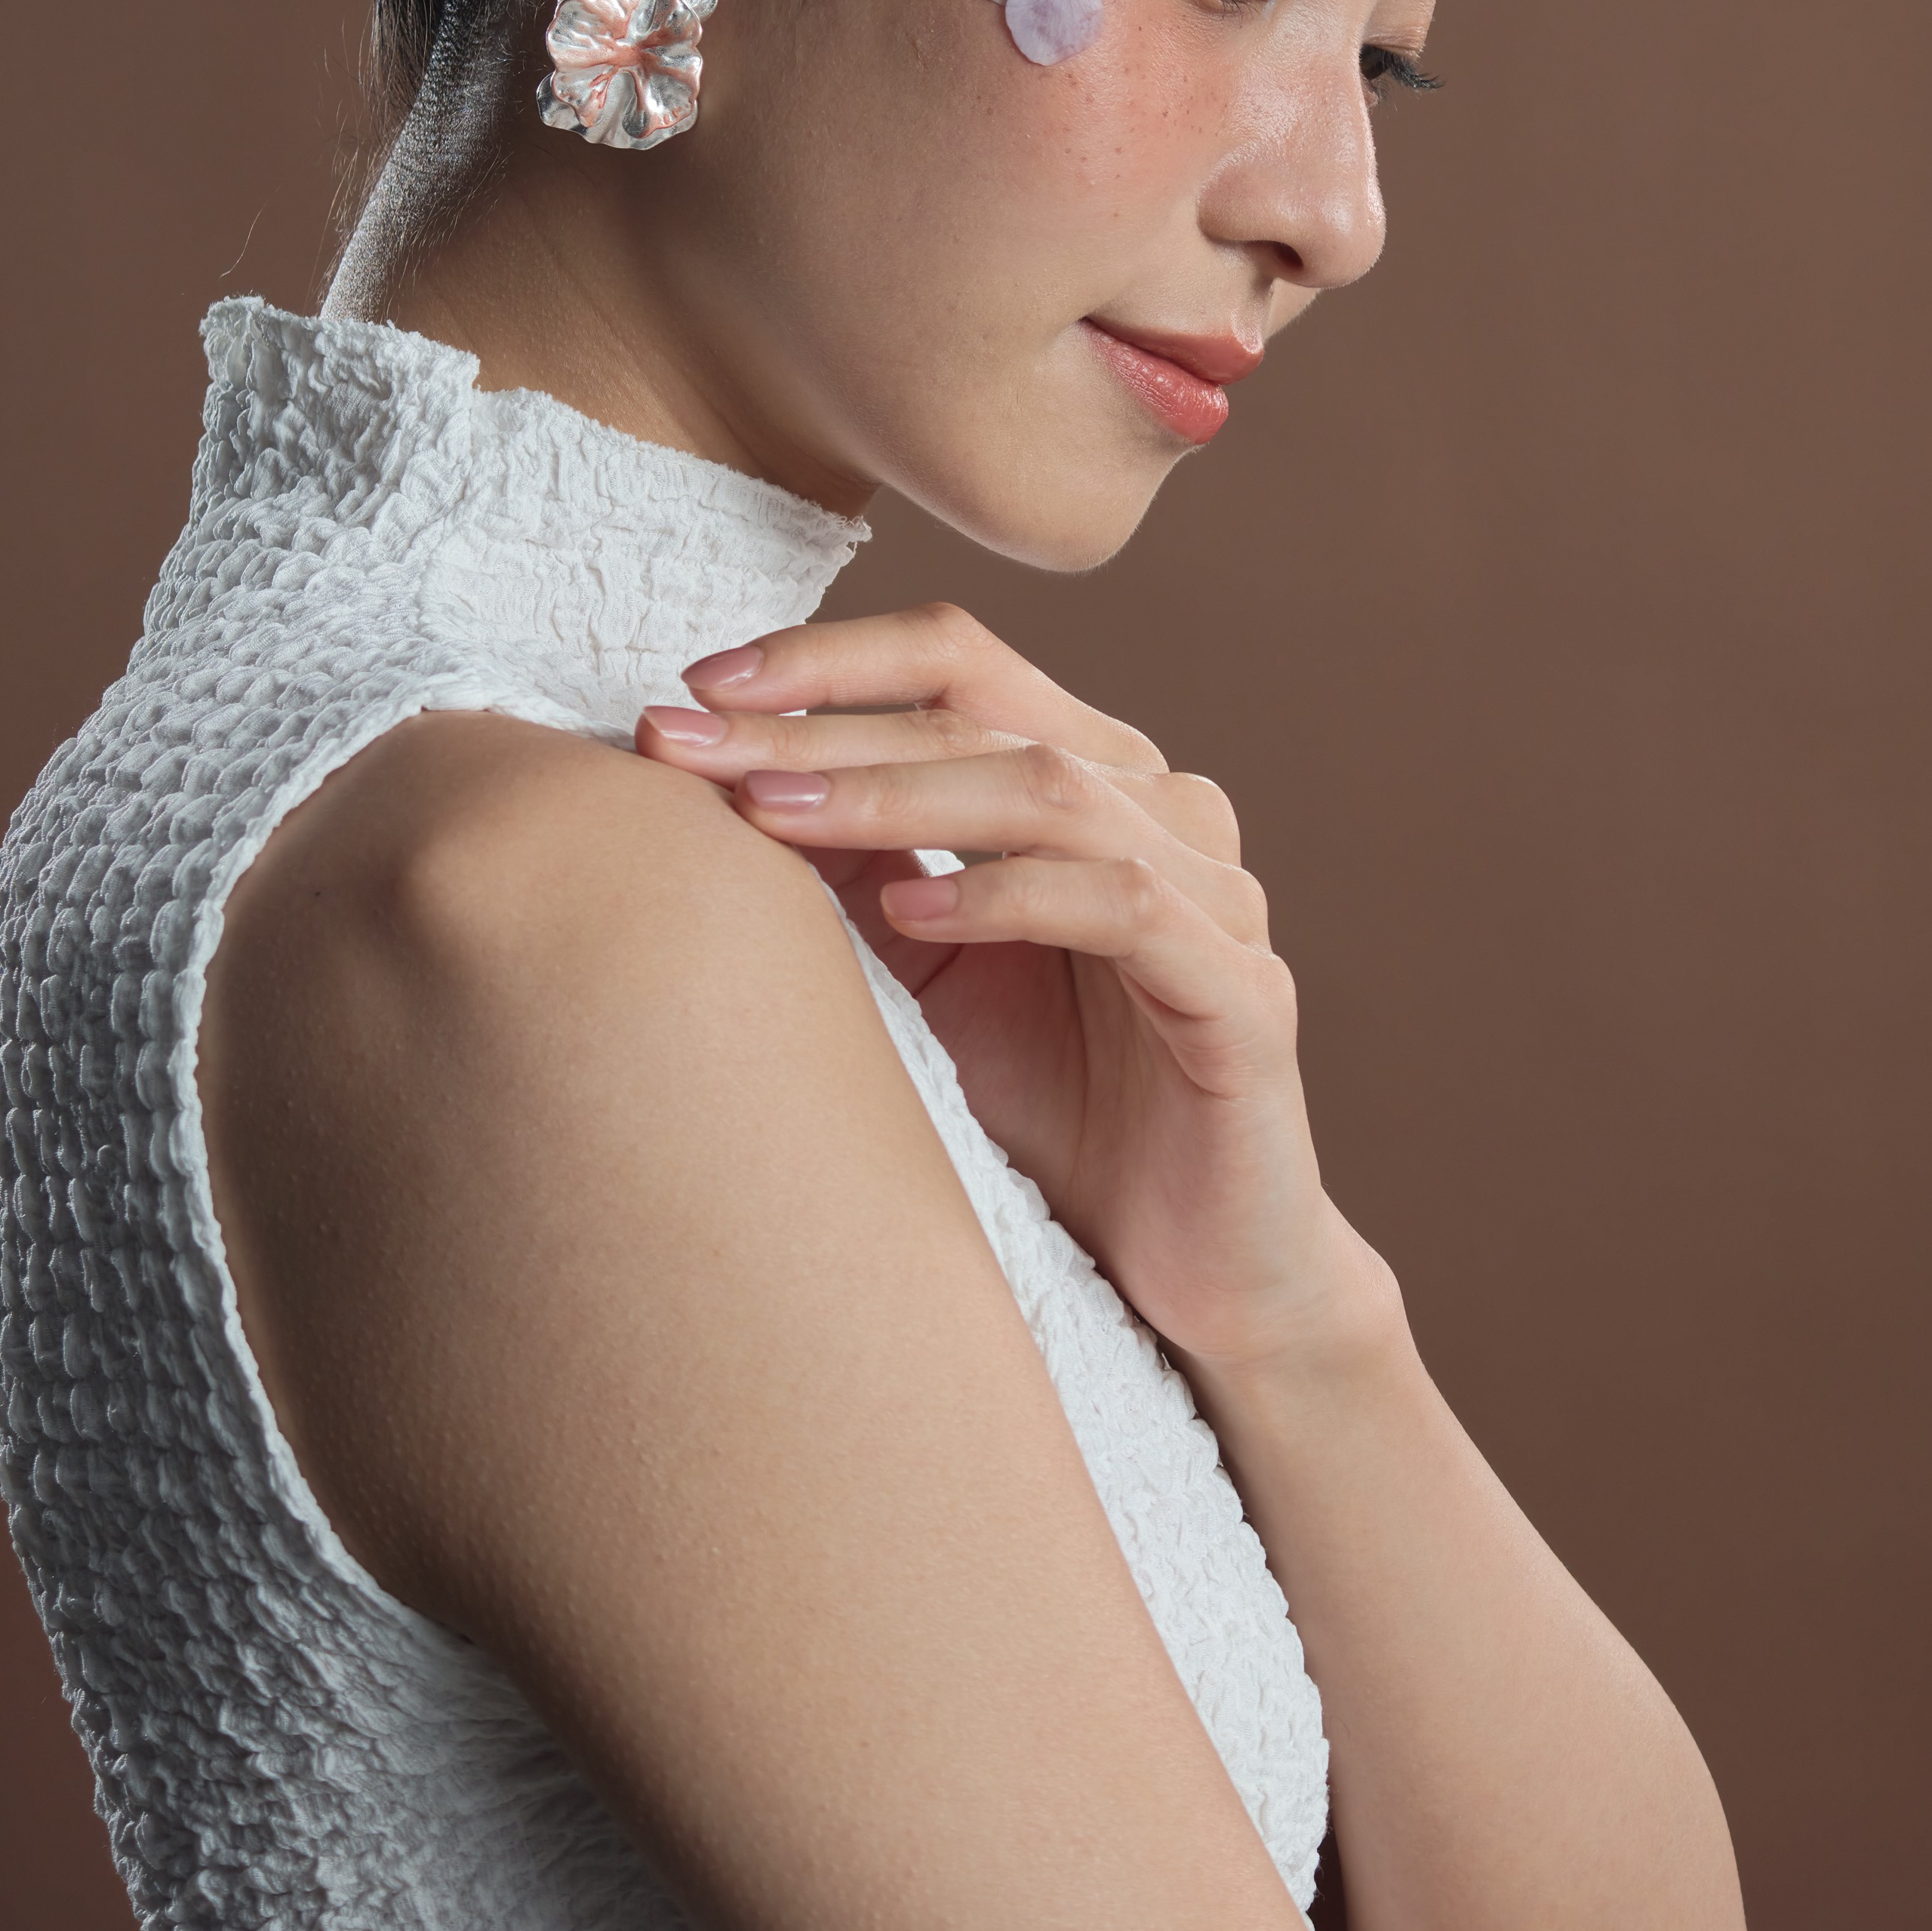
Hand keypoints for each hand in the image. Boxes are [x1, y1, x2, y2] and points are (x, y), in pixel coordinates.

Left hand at [636, 604, 1385, 1372]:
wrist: (1186, 1270)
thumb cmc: (1054, 1112)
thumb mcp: (927, 971)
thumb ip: (859, 867)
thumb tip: (716, 770)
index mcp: (1094, 780)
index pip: (958, 665)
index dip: (827, 660)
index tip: (690, 684)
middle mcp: (1166, 810)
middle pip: (981, 718)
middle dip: (819, 729)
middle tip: (687, 745)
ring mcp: (1216, 894)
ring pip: (1047, 792)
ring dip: (892, 796)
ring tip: (766, 813)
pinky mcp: (1243, 993)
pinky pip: (1124, 906)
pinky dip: (1008, 897)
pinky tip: (911, 916)